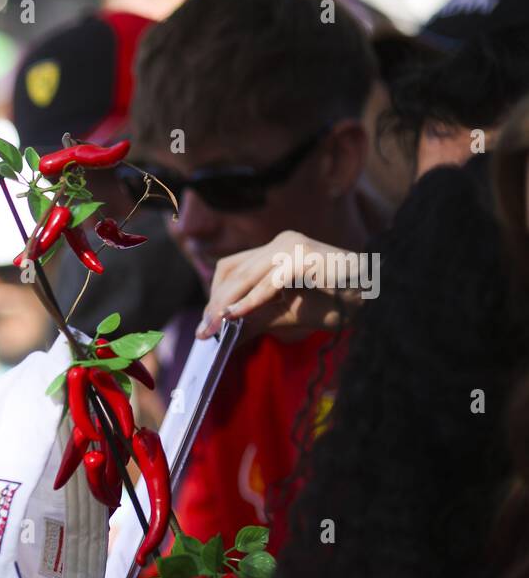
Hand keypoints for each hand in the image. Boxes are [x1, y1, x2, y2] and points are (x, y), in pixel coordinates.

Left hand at [195, 230, 362, 341]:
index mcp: (276, 250)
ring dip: (226, 304)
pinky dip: (250, 301)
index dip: (215, 293)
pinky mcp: (304, 256)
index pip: (231, 267)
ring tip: (214, 327)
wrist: (373, 299)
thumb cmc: (334, 303)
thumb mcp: (285, 313)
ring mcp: (292, 245)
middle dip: (215, 303)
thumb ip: (255, 317)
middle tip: (204, 331)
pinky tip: (236, 316)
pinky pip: (269, 282)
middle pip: (233, 271)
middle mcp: (281, 242)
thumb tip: (223, 334)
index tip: (207, 322)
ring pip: (246, 275)